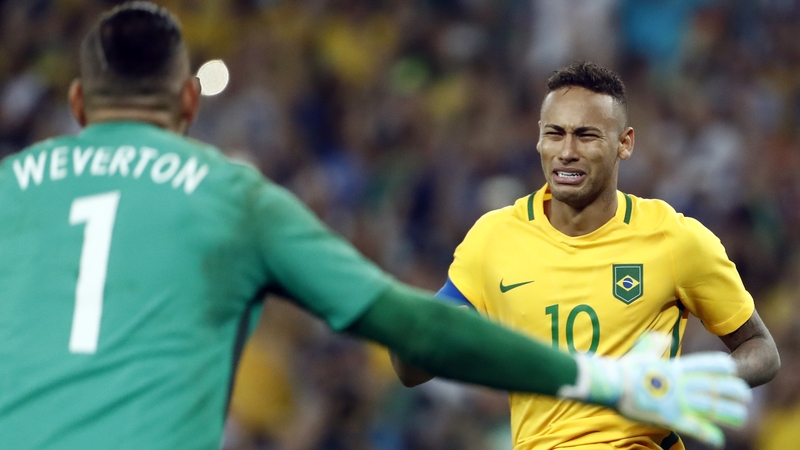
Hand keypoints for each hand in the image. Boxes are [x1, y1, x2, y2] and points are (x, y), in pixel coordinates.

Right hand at [558, 333, 751, 447]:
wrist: (611, 383)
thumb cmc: (624, 368)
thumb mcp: (642, 350)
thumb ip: (656, 344)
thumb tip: (664, 337)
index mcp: (675, 368)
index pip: (706, 365)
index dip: (722, 368)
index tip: (734, 370)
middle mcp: (680, 383)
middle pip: (714, 387)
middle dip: (732, 391)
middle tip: (745, 396)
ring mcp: (676, 400)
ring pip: (710, 407)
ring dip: (728, 412)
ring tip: (742, 417)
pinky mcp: (669, 417)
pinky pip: (693, 427)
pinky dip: (708, 434)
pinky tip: (719, 439)